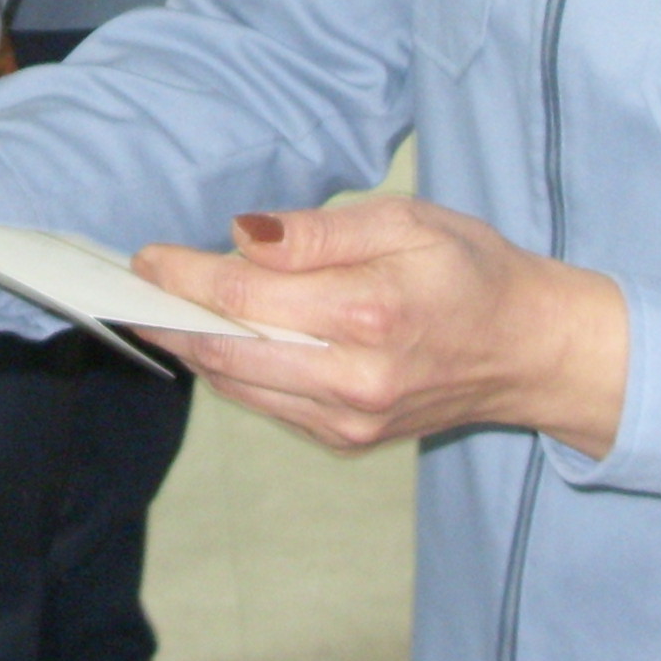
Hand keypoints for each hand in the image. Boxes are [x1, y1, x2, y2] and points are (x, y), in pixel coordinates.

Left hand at [131, 199, 628, 457]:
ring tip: (156, 309)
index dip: (184, 275)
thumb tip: (242, 238)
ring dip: (191, 347)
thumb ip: (318, 233)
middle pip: (227, 350)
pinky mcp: (349, 439)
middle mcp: (355, 376)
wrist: (531, 350)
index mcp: (370, 312)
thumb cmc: (470, 271)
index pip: (245, 296)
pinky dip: (232, 370)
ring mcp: (350, 418)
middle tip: (128, 288)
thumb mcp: (405, 221)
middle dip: (169, 317)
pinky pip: (268, 404)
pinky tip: (214, 339)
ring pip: (239, 383)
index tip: (147, 256)